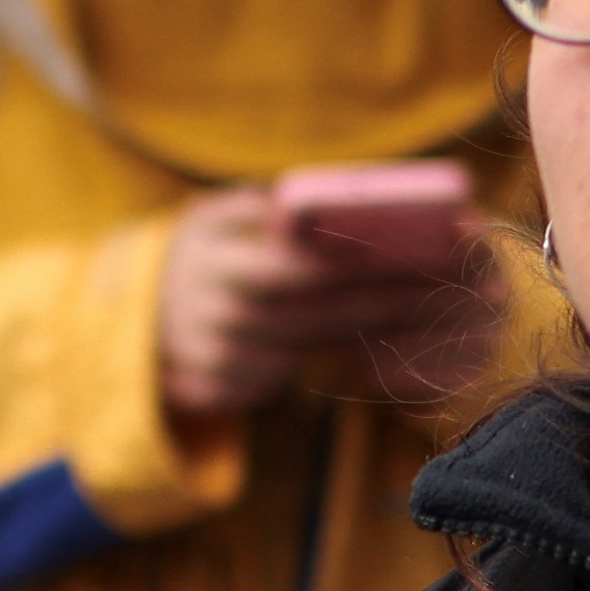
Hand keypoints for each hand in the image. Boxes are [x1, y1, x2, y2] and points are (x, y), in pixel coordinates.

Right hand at [149, 187, 490, 431]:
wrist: (127, 320)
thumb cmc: (195, 255)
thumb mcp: (215, 217)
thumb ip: (271, 209)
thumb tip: (353, 199)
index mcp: (213, 256)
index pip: (306, 261)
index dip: (372, 254)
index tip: (431, 240)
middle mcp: (214, 311)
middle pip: (325, 307)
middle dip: (400, 291)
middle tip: (462, 274)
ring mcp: (217, 358)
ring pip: (320, 342)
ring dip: (385, 324)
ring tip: (443, 301)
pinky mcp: (221, 391)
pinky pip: (295, 374)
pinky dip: (343, 358)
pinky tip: (391, 340)